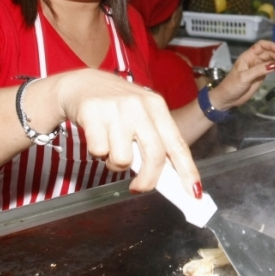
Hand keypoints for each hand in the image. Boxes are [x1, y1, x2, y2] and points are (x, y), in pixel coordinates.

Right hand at [47, 70, 200, 196]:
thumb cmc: (115, 105)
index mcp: (156, 106)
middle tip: (138, 188)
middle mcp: (139, 106)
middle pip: (154, 155)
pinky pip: (100, 152)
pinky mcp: (92, 113)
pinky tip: (97, 137)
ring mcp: (116, 109)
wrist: (80, 83)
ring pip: (123, 159)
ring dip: (115, 163)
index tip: (194, 192)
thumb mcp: (140, 114)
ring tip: (110, 147)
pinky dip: (97, 153)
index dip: (187, 170)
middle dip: (148, 180)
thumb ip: (154, 139)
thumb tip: (168, 175)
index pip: (177, 143)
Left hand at [209, 40, 274, 110]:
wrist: (228, 99)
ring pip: (271, 60)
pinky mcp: (261, 75)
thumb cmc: (231, 86)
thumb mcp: (244, 77)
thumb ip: (258, 70)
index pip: (261, 46)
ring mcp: (258, 67)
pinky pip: (271, 68)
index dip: (271, 46)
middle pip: (269, 53)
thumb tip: (273, 65)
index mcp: (247, 56)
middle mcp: (254, 60)